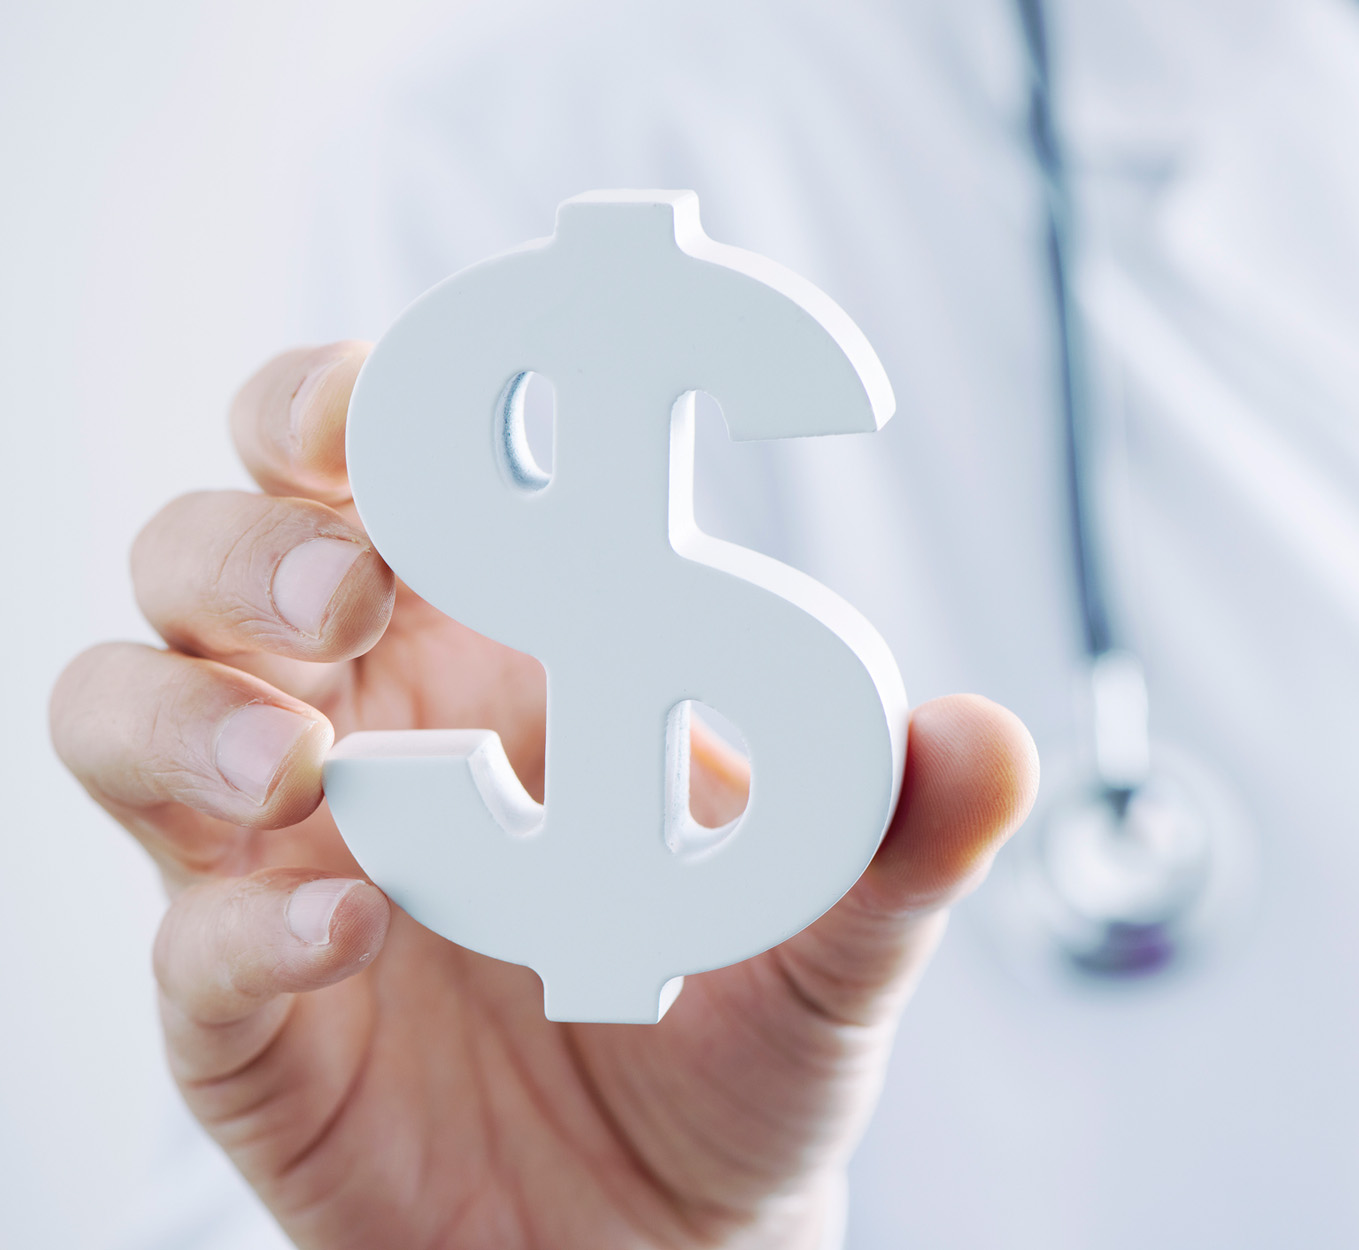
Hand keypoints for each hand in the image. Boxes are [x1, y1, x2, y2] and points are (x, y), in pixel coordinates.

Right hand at [50, 342, 1037, 1248]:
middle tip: (356, 579)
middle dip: (254, 534)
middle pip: (213, 552)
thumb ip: (895, 838)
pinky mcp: (248, 1018)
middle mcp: (370, 724)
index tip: (390, 389)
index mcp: (498, 648)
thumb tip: (990, 741)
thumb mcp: (836, 937)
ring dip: (183, 706)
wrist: (676, 1237)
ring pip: (124, 710)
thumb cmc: (737, 1042)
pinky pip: (186, 940)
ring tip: (296, 754)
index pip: (371, 468)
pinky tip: (349, 927)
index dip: (345, 398)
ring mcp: (286, 862)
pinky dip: (242, 922)